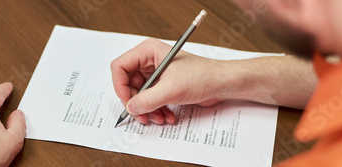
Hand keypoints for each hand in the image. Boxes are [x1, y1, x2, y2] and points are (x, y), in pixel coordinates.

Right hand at [111, 38, 235, 124]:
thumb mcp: (171, 90)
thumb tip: (131, 108)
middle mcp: (149, 61)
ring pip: (138, 95)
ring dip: (147, 110)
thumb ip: (147, 100)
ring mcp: (155, 73)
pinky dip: (155, 110)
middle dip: (136, 103)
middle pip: (127, 84)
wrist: (221, 83)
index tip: (128, 103)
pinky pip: (149, 99)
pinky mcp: (162, 84)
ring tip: (159, 117)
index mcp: (148, 52)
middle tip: (143, 116)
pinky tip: (166, 115)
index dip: (120, 86)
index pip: (120, 67)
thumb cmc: (202, 76)